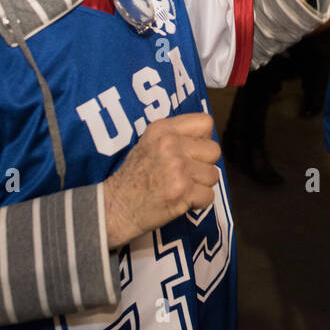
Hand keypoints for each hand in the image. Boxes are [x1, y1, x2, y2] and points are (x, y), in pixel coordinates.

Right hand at [103, 113, 220, 248]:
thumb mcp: (149, 143)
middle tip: (186, 174)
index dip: (203, 139)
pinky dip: (198, 203)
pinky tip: (182, 201)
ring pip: (213, 175)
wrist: (115, 207)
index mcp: (162, 129)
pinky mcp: (182, 191)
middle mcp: (170, 144)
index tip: (192, 151)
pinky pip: (209, 196)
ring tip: (181, 188)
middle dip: (204, 165)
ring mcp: (177, 168)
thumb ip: (176, 136)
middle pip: (214, 150)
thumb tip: (207, 138)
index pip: (205, 122)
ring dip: (201, 185)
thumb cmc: (134, 176)